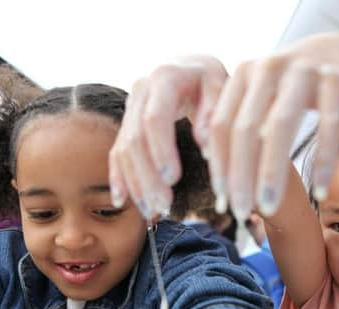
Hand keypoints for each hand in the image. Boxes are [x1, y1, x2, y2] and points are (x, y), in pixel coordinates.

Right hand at [109, 56, 228, 217]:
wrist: (190, 66)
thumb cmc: (211, 80)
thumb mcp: (221, 85)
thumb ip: (214, 110)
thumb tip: (204, 142)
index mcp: (165, 77)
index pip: (155, 118)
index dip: (160, 150)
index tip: (172, 179)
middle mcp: (141, 90)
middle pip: (135, 139)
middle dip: (147, 176)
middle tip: (163, 205)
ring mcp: (130, 107)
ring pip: (124, 149)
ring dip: (135, 183)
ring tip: (151, 211)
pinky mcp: (127, 123)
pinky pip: (117, 152)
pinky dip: (119, 178)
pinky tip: (121, 200)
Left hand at [208, 33, 338, 220]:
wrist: (338, 52)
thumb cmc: (291, 90)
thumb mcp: (262, 101)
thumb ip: (242, 132)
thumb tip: (222, 186)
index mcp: (244, 74)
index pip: (222, 125)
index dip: (219, 163)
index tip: (221, 199)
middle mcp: (268, 67)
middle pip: (246, 128)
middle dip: (240, 175)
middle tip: (238, 213)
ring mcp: (303, 69)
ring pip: (281, 125)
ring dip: (272, 171)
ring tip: (268, 207)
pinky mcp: (337, 75)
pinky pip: (329, 123)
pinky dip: (324, 160)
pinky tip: (320, 191)